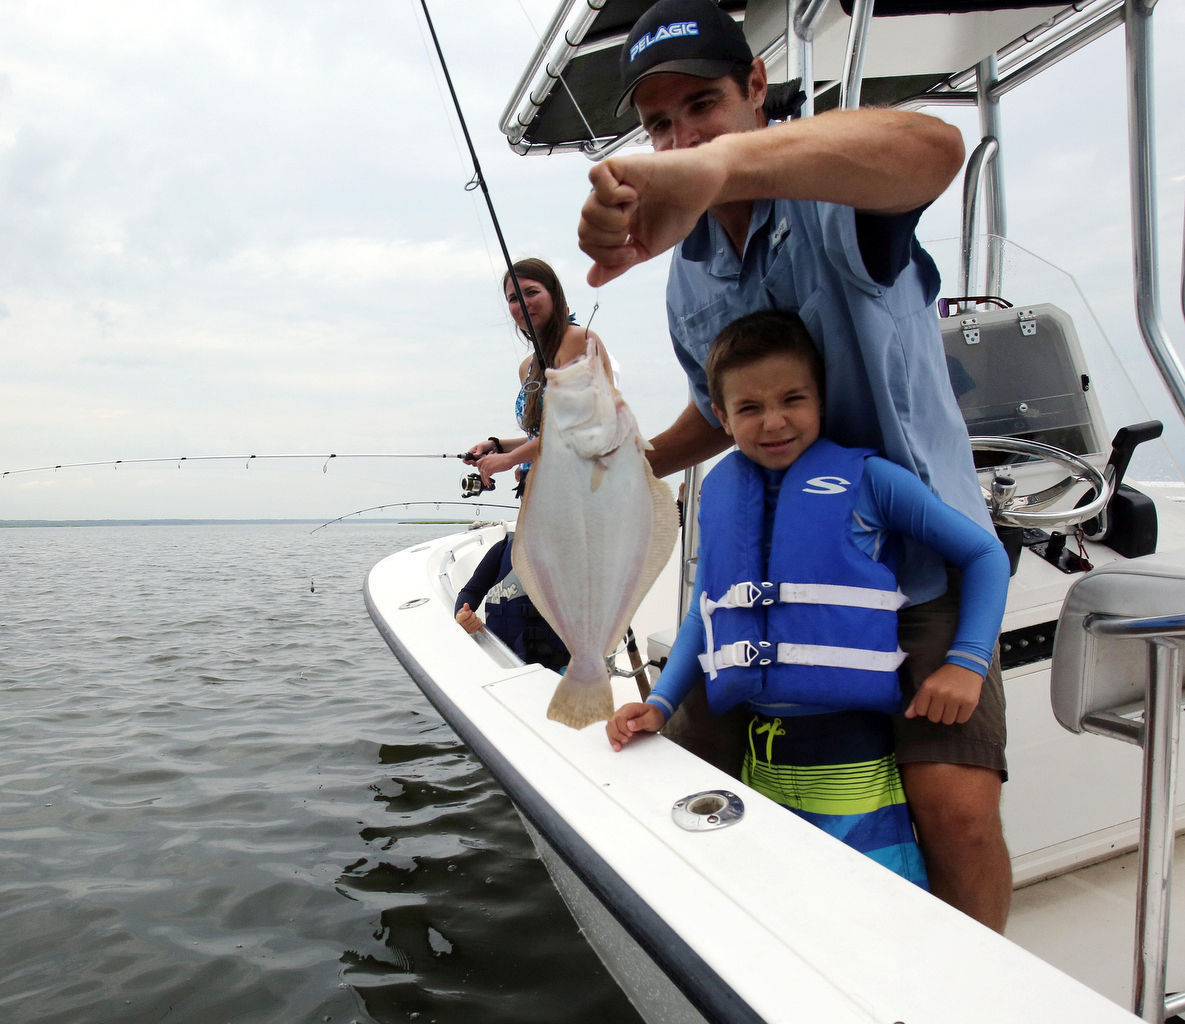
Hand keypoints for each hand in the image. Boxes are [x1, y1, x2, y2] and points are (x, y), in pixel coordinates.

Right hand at [455, 604, 483, 634]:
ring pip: (477, 621)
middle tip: (471, 615)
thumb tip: (466, 604)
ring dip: (476, 618)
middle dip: (473, 614)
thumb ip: (465, 608)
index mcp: (459, 620)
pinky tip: (475, 621)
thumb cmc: (461, 618)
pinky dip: (479, 621)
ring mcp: (469, 629)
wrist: (462, 625)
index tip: (468, 612)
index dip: (469, 611)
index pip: (467, 614)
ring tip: (473, 618)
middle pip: (472, 618)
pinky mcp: (473, 631)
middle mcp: (463, 626)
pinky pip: (480, 624)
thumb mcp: (462, 611)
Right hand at [462, 439, 496, 465]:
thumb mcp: (481, 446)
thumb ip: (478, 452)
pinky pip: (482, 465)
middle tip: (479, 459)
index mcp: (471, 452)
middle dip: (475, 462)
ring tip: (485, 456)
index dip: (466, 461)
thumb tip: (474, 456)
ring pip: (477, 465)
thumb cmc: (486, 444)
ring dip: (481, 461)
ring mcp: (478, 460)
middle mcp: (474, 457)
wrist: (494, 446)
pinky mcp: (483, 462)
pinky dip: (485, 462)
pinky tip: (488, 457)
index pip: (465, 458)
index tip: (471, 461)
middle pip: (471, 463)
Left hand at [478, 450, 519, 485]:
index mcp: (486, 457)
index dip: (480, 469)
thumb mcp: (495, 460)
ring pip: (483, 474)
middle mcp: (485, 460)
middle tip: (485, 481)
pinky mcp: (489, 469)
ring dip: (485, 480)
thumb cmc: (505, 459)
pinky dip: (487, 481)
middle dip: (482, 476)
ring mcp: (487, 464)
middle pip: (480, 470)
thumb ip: (491, 464)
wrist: (510, 459)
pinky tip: (490, 483)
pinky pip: (486, 477)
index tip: (482, 474)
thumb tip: (490, 472)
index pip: (478, 464)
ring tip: (488, 484)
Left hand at [580, 147, 727, 286]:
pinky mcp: (617, 165)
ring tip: (636, 209)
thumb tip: (592, 281)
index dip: (607, 256)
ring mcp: (609, 184)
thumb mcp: (646, 249)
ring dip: (615, 219)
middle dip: (612, 241)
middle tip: (634, 230)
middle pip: (584, 231)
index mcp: (609, 222)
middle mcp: (605, 203)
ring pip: (588, 211)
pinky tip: (633, 193)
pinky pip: (596, 180)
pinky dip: (615, 194)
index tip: (632, 251)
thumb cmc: (677, 214)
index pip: (587, 244)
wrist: (701, 189)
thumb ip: (618, 264)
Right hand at [606, 702, 665, 751]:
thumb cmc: (654, 715)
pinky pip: (611, 729)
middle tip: (625, 741)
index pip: (620, 717)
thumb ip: (641, 721)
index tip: (630, 735)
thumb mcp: (652, 718)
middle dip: (616, 734)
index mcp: (630, 708)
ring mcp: (620, 716)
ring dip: (613, 737)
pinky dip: (613, 737)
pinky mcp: (619, 723)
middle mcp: (622, 711)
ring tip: (618, 746)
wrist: (655, 715)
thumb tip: (629, 725)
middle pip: (612, 721)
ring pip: (609, 726)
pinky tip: (616, 745)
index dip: (623, 728)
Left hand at [904, 664, 982, 724]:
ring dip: (949, 716)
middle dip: (937, 713)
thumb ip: (916, 701)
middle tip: (942, 704)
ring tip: (951, 705)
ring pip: (947, 721)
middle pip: (934, 718)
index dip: (926, 709)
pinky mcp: (970, 702)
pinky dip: (960, 716)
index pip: (921, 712)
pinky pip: (961, 720)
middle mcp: (941, 693)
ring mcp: (956, 698)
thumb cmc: (944, 678)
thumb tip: (908, 716)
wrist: (965, 665)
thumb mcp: (927, 684)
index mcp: (928, 687)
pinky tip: (960, 706)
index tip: (931, 703)